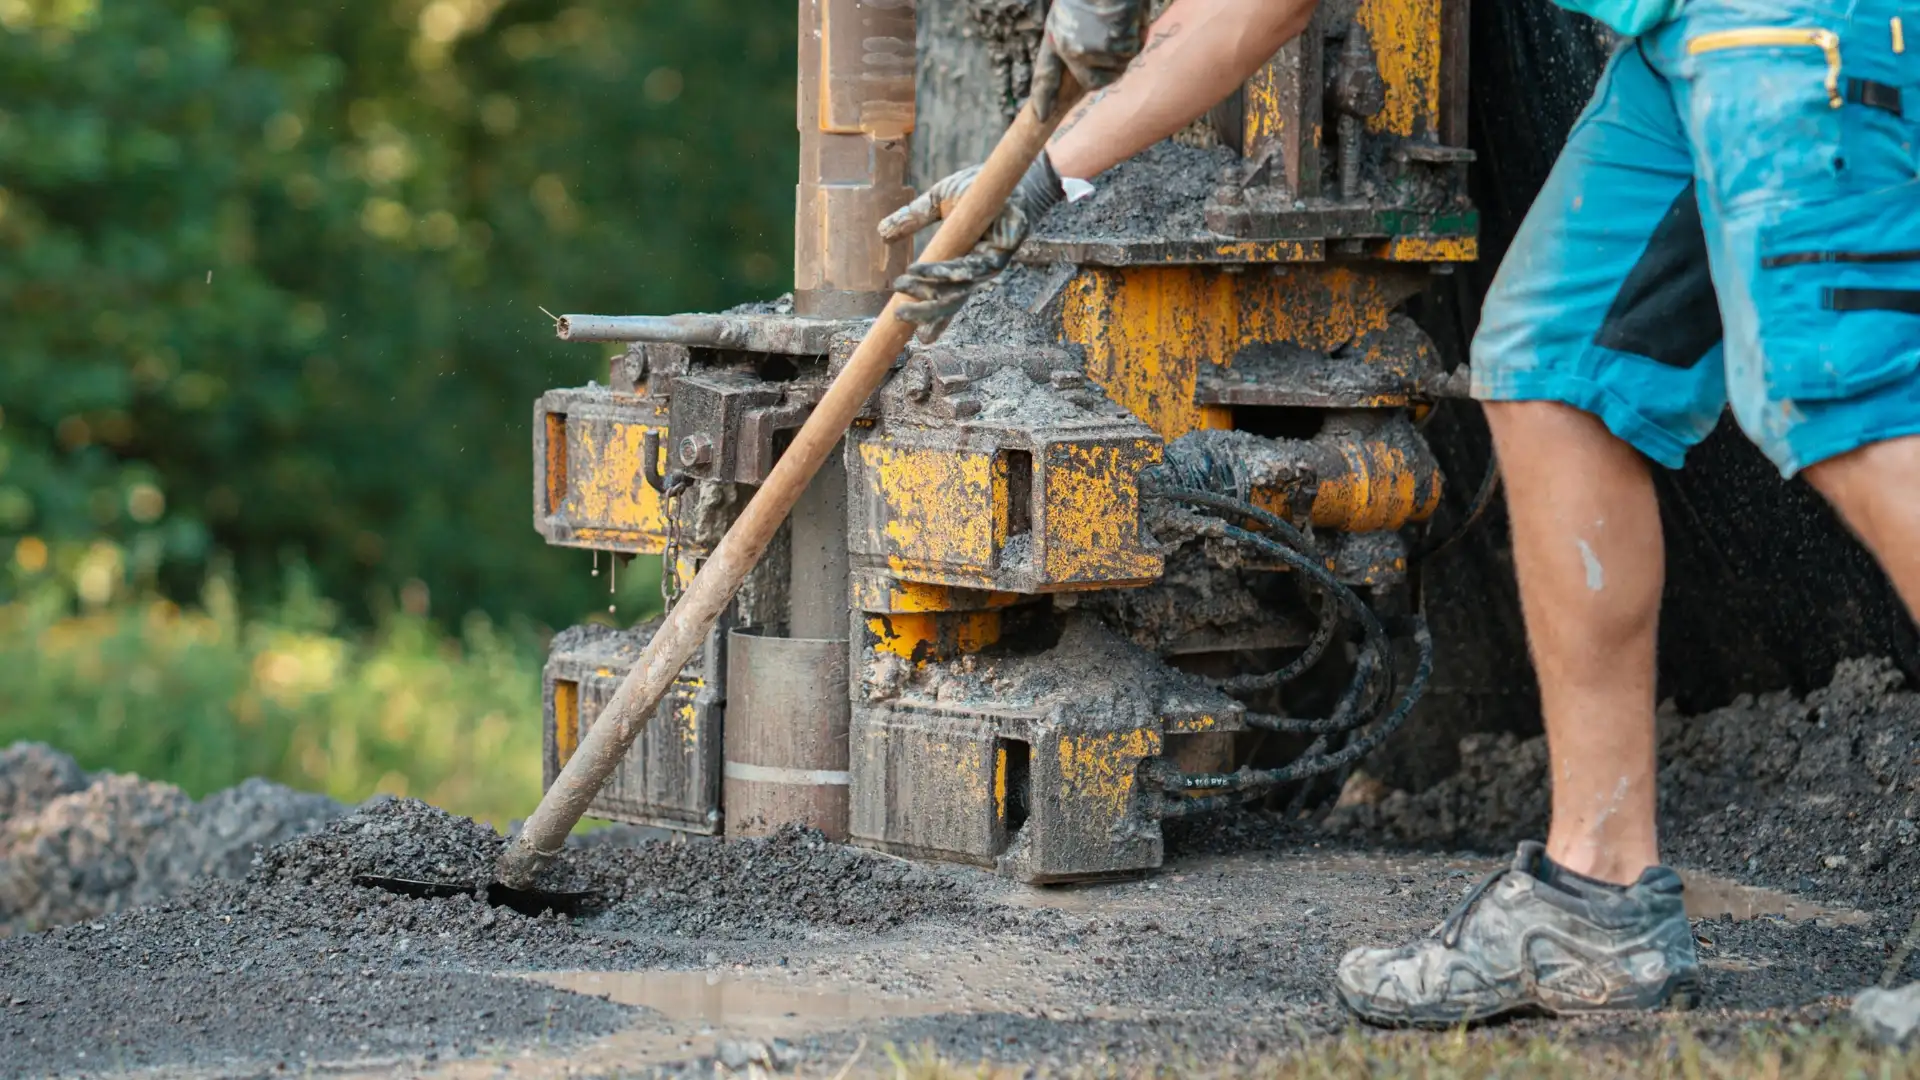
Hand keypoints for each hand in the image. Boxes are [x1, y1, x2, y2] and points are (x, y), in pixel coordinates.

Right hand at [876, 151, 1065, 340]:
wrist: (1008, 174)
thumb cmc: (978, 190)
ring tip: (900, 287)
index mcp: (966, 264)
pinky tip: (918, 271)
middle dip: (925, 313)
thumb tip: (882, 233)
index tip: (920, 339)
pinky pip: (968, 268)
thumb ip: (912, 219)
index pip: (949, 298)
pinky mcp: (1002, 252)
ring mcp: (991, 263)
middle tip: (898, 316)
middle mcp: (979, 270)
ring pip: (957, 288)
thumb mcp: (938, 202)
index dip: (935, 319)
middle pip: (953, 301)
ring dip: (926, 291)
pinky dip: (941, 271)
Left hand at [1031, 0, 1146, 120]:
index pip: (1046, 73)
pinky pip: (1133, 51)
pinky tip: (1130, 15)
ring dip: (1125, 46)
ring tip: (1120, 17)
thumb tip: (1091, 62)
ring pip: (1118, 66)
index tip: (1040, 116)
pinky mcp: (1115, 50)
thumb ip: (1077, 34)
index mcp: (1056, 34)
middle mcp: (1070, 49)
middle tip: (1114, 41)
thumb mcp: (1074, 8)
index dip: (1043, 96)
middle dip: (1107, 69)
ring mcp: (1093, 52)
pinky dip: (1137, 35)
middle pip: (1093, 82)